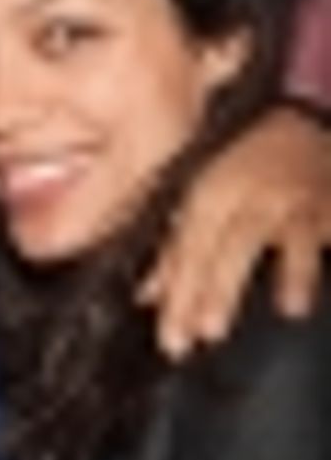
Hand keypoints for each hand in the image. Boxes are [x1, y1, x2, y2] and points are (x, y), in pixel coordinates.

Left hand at [140, 107, 330, 358]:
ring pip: (295, 237)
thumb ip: (174, 251)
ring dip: (294, 272)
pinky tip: (328, 280)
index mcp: (211, 194)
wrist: (298, 119)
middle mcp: (254, 197)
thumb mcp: (199, 197)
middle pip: (236, 247)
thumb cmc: (238, 164)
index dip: (180, 295)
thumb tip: (147, 298)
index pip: (190, 250)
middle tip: (209, 333)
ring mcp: (300, 201)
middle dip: (222, 290)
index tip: (173, 340)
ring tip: (292, 309)